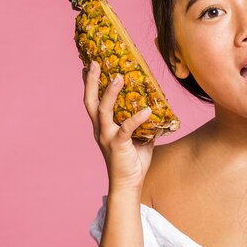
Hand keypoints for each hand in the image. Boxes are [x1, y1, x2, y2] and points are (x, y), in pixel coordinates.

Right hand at [82, 60, 154, 191]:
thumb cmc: (133, 158)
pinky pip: (126, 129)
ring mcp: (107, 137)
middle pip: (90, 101)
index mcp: (103, 125)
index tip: (90, 64)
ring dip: (110, 93)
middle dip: (92, 82)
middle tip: (95, 63)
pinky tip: (146, 111)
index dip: (90, 83)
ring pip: (103, 111)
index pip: (93, 100)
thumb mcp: (139, 134)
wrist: (129, 184)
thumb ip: (143, 120)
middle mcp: (101, 128)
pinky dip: (136, 119)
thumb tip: (156, 104)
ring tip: (119, 78)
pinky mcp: (118, 146)